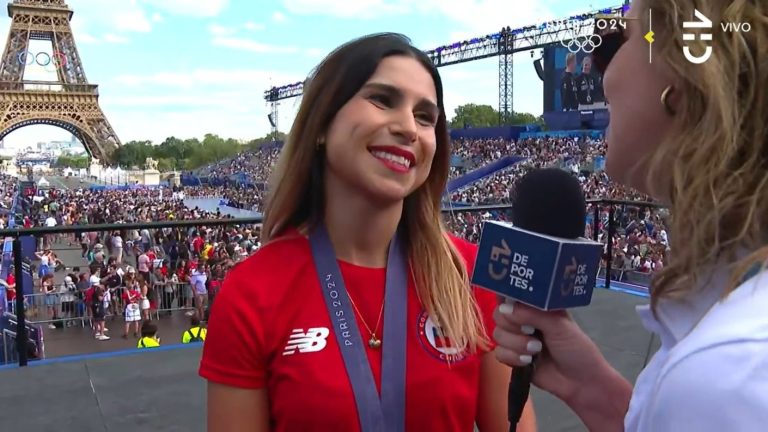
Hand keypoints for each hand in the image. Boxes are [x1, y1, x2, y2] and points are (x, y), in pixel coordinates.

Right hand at [492, 301, 610, 404]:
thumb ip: (532, 314)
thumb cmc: (576, 348)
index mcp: (536, 306)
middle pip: (499, 314)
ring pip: (498, 334)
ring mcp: (517, 339)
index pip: (512, 294)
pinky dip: (512, 357)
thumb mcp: (559, 325)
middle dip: (513, 326)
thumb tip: (505, 309)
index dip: (506, 298)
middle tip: (531, 332)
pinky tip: (528, 362)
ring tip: (536, 350)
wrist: (580, 382)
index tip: (509, 306)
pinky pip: (498, 353)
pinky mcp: (512, 358)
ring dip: (516, 344)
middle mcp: (524, 320)